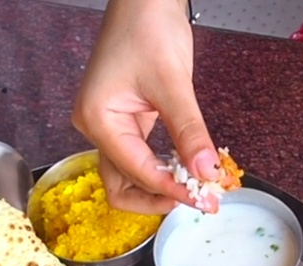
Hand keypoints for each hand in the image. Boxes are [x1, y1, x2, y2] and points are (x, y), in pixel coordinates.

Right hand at [72, 0, 220, 213]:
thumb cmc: (147, 27)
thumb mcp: (173, 82)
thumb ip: (189, 131)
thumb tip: (206, 172)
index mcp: (98, 120)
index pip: (136, 171)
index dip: (170, 190)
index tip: (202, 199)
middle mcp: (97, 129)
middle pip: (122, 186)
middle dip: (159, 198)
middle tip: (199, 200)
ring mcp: (109, 127)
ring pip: (130, 177)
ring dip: (161, 188)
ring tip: (197, 189)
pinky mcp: (125, 123)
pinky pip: (140, 158)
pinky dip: (163, 169)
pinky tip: (188, 171)